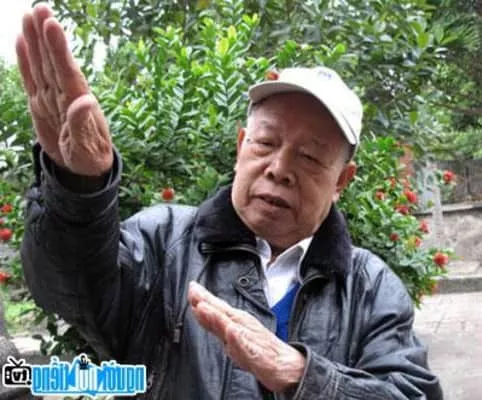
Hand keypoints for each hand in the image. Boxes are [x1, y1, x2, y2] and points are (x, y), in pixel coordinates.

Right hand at [16, 3, 112, 175]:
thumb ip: (83, 124)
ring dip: (36, 41)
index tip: (53, 24)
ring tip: (31, 15)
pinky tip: (22, 41)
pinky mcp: (40, 103)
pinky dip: (26, 60)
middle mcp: (63, 95)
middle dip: (46, 36)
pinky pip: (31, 78)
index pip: (66, 71)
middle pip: (52, 62)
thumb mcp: (86, 146)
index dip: (59, 48)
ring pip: (41, 65)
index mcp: (76, 103)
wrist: (81, 166)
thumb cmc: (89, 157)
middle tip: (40, 8)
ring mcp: (50, 97)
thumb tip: (86, 100)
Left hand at [188, 282, 305, 392]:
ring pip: (230, 326)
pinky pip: (246, 346)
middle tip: (194, 291)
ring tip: (204, 308)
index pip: (216, 308)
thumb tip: (199, 310)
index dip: (202, 298)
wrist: (284, 364)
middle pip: (221, 312)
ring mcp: (249, 338)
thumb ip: (216, 323)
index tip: (192, 286)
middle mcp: (241, 326)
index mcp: (235, 321)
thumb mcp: (233, 334)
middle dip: (207, 302)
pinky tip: (231, 332)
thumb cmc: (259, 347)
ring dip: (216, 316)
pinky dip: (238, 338)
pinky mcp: (257, 353)